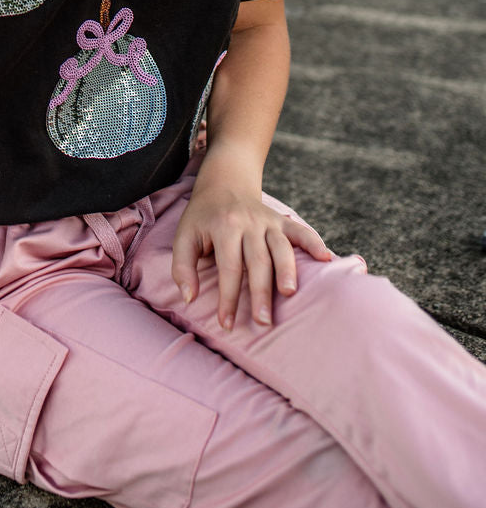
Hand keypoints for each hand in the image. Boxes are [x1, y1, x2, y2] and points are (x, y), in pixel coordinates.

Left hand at [171, 179, 331, 331]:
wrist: (224, 183)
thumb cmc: (202, 217)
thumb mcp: (184, 236)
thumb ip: (182, 266)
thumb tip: (190, 298)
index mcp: (223, 227)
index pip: (228, 268)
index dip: (228, 298)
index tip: (227, 324)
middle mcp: (248, 223)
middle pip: (257, 261)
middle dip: (260, 292)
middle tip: (263, 322)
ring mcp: (268, 220)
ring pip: (281, 247)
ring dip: (286, 270)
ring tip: (289, 294)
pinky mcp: (282, 220)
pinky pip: (300, 231)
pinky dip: (314, 243)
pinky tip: (326, 259)